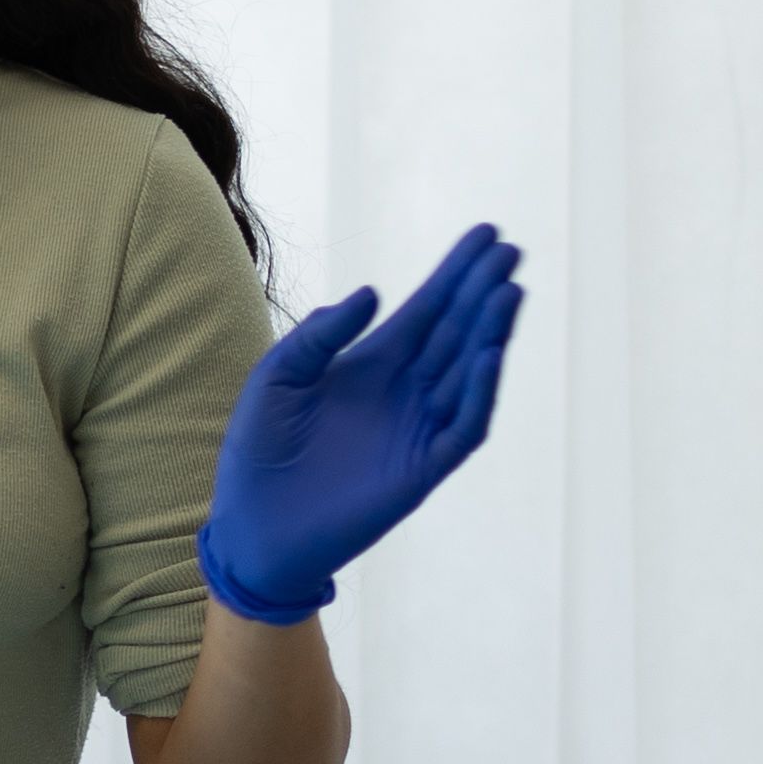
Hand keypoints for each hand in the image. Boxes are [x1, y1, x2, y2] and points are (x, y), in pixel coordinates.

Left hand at [197, 225, 526, 621]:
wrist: (252, 527)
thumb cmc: (258, 452)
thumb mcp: (276, 378)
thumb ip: (318, 335)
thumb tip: (374, 293)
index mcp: (371, 365)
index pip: (426, 310)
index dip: (456, 274)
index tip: (487, 236)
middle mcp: (403, 392)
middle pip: (455, 331)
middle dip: (483, 291)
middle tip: (510, 251)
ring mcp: (417, 429)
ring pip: (468, 371)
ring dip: (490, 331)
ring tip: (509, 290)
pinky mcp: (422, 468)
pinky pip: (464, 426)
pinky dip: (480, 391)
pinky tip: (489, 353)